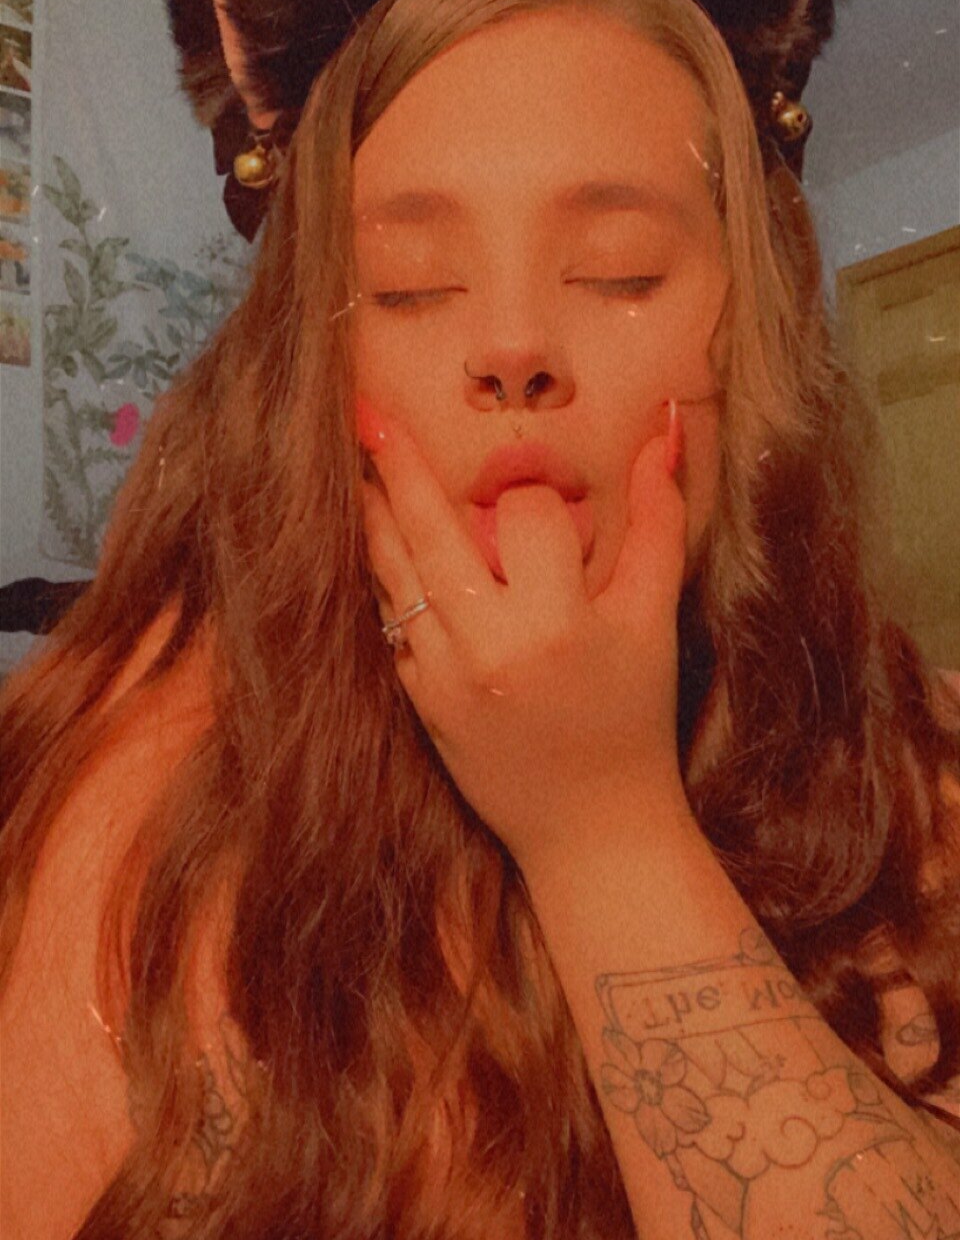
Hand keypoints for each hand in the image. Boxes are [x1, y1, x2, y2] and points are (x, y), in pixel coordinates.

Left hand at [358, 401, 691, 871]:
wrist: (592, 830)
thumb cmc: (633, 719)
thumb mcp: (653, 619)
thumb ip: (660, 519)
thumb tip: (663, 424)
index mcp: (558, 622)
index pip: (528, 514)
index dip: (538, 495)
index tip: (543, 503)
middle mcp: (491, 646)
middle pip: (431, 528)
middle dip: (398, 462)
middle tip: (367, 410)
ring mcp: (444, 676)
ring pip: (395, 573)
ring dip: (376, 514)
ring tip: (361, 463)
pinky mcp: (418, 702)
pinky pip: (390, 622)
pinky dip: (386, 579)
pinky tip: (379, 545)